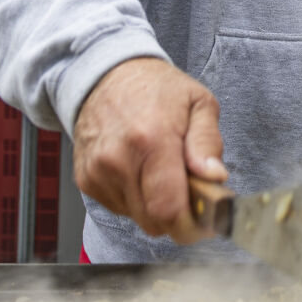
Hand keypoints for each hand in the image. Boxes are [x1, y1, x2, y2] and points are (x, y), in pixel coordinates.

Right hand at [73, 58, 226, 244]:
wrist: (107, 75)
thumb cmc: (157, 88)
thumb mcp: (199, 103)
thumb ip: (208, 143)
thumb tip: (215, 177)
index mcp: (152, 140)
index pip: (169, 209)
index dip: (190, 225)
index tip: (204, 221)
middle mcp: (118, 159)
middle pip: (153, 221)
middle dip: (177, 214)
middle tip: (187, 188)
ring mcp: (98, 171)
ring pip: (137, 217)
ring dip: (154, 204)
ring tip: (159, 170)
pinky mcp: (86, 179)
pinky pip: (119, 207)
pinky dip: (134, 197)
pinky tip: (138, 169)